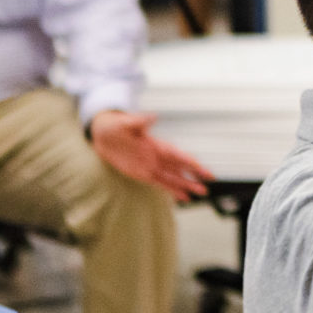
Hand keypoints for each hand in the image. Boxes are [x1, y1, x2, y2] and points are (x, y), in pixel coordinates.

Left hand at [90, 109, 212, 201]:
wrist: (104, 134)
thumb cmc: (116, 126)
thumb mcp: (126, 123)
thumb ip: (140, 122)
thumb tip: (153, 116)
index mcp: (157, 145)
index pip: (178, 156)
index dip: (192, 164)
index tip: (204, 171)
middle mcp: (157, 157)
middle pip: (180, 169)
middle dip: (194, 176)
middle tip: (209, 183)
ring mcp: (151, 166)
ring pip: (173, 178)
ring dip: (186, 185)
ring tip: (200, 193)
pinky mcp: (142, 174)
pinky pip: (160, 184)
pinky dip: (172, 190)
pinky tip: (183, 197)